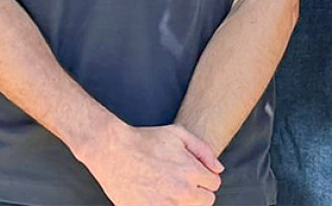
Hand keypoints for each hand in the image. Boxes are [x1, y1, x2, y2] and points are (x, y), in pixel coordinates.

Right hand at [77, 121, 222, 205]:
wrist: (113, 152)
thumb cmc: (144, 141)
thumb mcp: (177, 134)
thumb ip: (203, 150)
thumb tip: (218, 169)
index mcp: (191, 171)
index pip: (214, 183)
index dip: (203, 176)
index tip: (191, 173)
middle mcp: (183, 191)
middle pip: (207, 201)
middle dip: (198, 191)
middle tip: (180, 182)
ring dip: (184, 201)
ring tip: (168, 189)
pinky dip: (168, 205)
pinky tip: (158, 197)